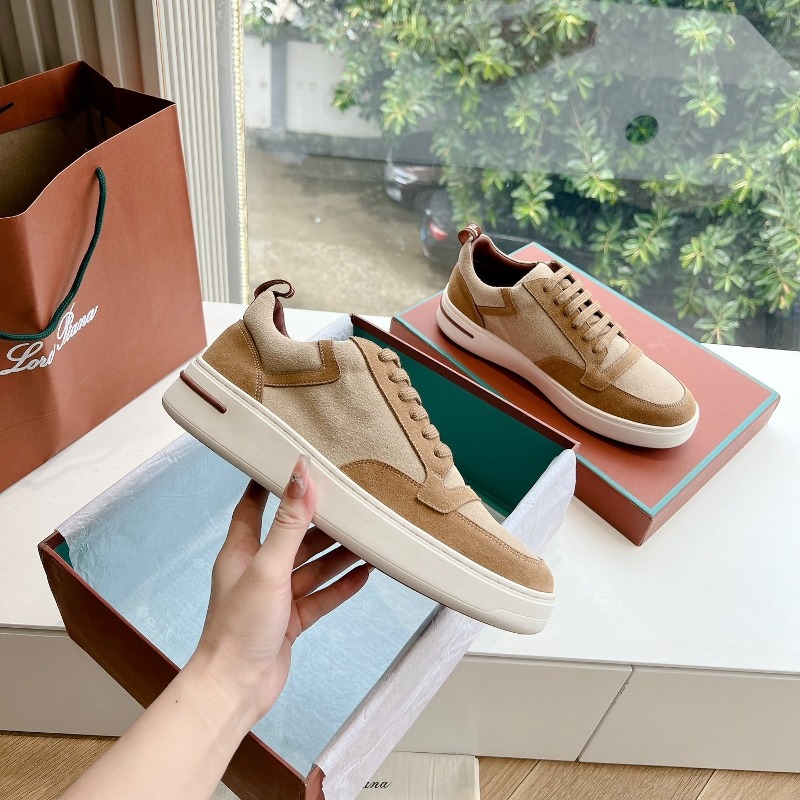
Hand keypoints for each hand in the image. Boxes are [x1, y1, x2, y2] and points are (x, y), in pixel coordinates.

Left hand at [191, 455, 370, 726]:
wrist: (235, 689)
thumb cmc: (239, 627)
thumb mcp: (268, 567)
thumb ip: (289, 522)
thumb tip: (301, 475)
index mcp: (242, 551)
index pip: (254, 505)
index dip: (272, 484)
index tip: (293, 463)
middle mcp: (258, 569)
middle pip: (294, 537)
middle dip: (321, 522)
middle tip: (350, 503)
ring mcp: (276, 596)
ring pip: (312, 567)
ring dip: (338, 555)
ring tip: (368, 539)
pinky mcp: (290, 620)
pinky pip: (320, 596)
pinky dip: (340, 586)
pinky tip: (364, 574)